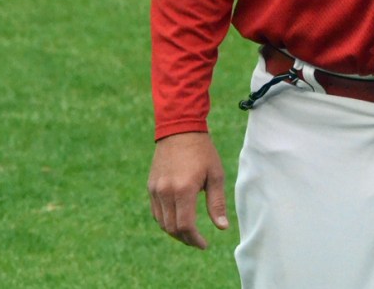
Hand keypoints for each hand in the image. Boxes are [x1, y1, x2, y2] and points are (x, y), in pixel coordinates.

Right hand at [148, 132, 229, 249]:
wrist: (180, 129)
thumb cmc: (202, 151)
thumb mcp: (215, 174)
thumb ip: (217, 203)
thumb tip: (222, 228)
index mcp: (184, 189)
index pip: (185, 226)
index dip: (194, 240)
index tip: (204, 244)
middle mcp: (166, 192)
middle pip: (172, 228)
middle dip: (185, 238)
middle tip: (197, 241)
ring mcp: (156, 189)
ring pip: (162, 222)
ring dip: (175, 231)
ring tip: (189, 232)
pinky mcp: (151, 186)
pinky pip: (156, 211)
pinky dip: (165, 220)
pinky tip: (177, 218)